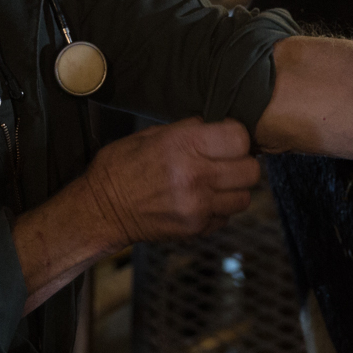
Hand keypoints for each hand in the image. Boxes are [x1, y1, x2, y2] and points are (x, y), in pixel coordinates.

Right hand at [78, 116, 261, 246]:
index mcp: (184, 145)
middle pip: (250, 170)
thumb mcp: (150, 135)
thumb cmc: (121, 167)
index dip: (237, 136)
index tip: (227, 138)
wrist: (101, 210)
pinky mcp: (196, 228)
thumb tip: (214, 124)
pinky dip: (219, 209)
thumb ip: (188, 129)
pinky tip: (201, 201)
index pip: (240, 138)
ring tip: (215, 183)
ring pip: (244, 197)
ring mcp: (198, 206)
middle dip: (242, 163)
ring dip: (234, 189)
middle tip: (226, 162)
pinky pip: (226, 217)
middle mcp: (195, 176)